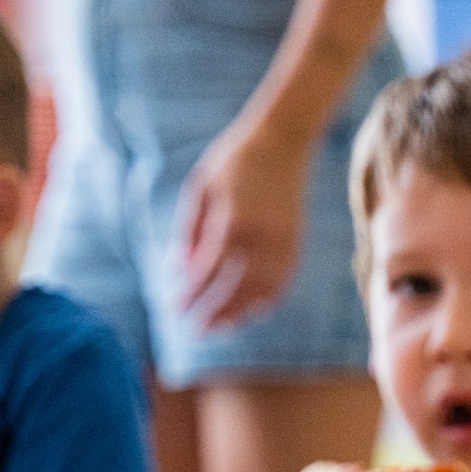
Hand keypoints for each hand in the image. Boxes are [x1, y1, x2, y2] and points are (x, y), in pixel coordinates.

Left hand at [178, 117, 310, 327]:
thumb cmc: (234, 160)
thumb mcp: (200, 187)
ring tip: (221, 328)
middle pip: (235, 287)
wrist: (282, 140)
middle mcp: (261, 235)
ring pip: (262, 289)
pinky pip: (284, 279)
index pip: (207, 270)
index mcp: (232, 220)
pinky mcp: (297, 240)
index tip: (173, 310)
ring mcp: (283, 240)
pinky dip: (269, 299)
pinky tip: (253, 311)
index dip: (190, 294)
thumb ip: (189, 229)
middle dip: (212, 312)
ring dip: (240, 313)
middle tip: (193, 330)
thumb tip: (179, 269)